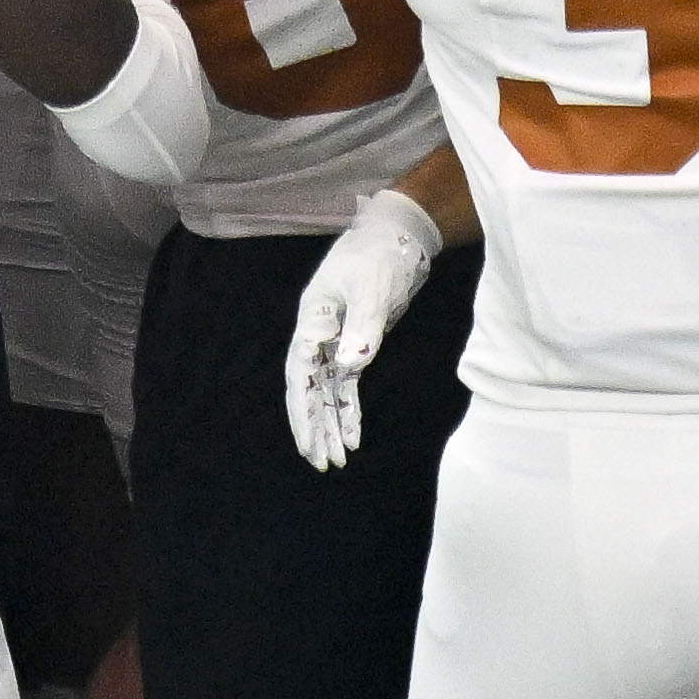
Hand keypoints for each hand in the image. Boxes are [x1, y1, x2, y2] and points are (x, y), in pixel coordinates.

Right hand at [283, 187, 442, 469]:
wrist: (397, 234)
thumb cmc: (379, 255)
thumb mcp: (373, 289)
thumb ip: (364, 328)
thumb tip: (351, 366)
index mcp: (313, 320)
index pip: (301, 374)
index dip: (303, 410)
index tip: (310, 442)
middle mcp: (318, 334)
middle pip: (310, 389)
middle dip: (314, 427)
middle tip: (321, 464)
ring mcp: (336, 340)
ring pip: (328, 392)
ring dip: (331, 425)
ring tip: (336, 461)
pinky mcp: (356, 343)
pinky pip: (347, 385)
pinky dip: (349, 409)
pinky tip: (352, 436)